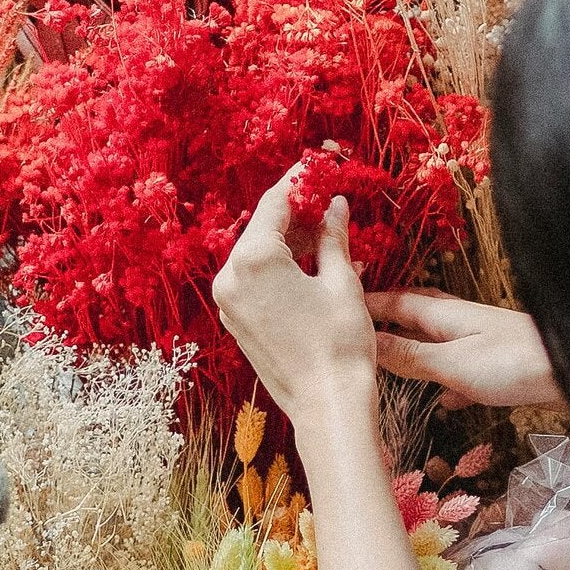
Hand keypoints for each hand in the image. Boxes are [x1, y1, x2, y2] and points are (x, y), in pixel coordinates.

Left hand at [213, 173, 376, 429]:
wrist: (327, 405)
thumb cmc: (339, 343)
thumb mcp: (341, 281)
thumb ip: (332, 237)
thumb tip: (334, 205)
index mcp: (252, 259)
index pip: (275, 202)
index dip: (300, 181)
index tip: (317, 164)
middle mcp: (229, 277)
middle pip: (261, 228)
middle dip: (294, 212)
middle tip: (327, 199)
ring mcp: (228, 303)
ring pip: (256, 255)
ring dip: (288, 241)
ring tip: (325, 233)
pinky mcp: (235, 323)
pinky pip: (253, 281)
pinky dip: (278, 267)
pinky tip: (308, 264)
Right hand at [368, 291, 557, 408]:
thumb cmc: (510, 364)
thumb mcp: (450, 364)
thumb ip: (409, 356)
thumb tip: (365, 346)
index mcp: (441, 316)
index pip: (392, 302)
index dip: (364, 304)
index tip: (334, 308)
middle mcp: (457, 322)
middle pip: (413, 315)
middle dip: (386, 321)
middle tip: (358, 333)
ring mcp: (478, 342)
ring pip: (434, 341)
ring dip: (412, 350)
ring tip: (389, 363)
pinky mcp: (496, 365)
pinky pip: (460, 369)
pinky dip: (446, 381)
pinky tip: (445, 400)